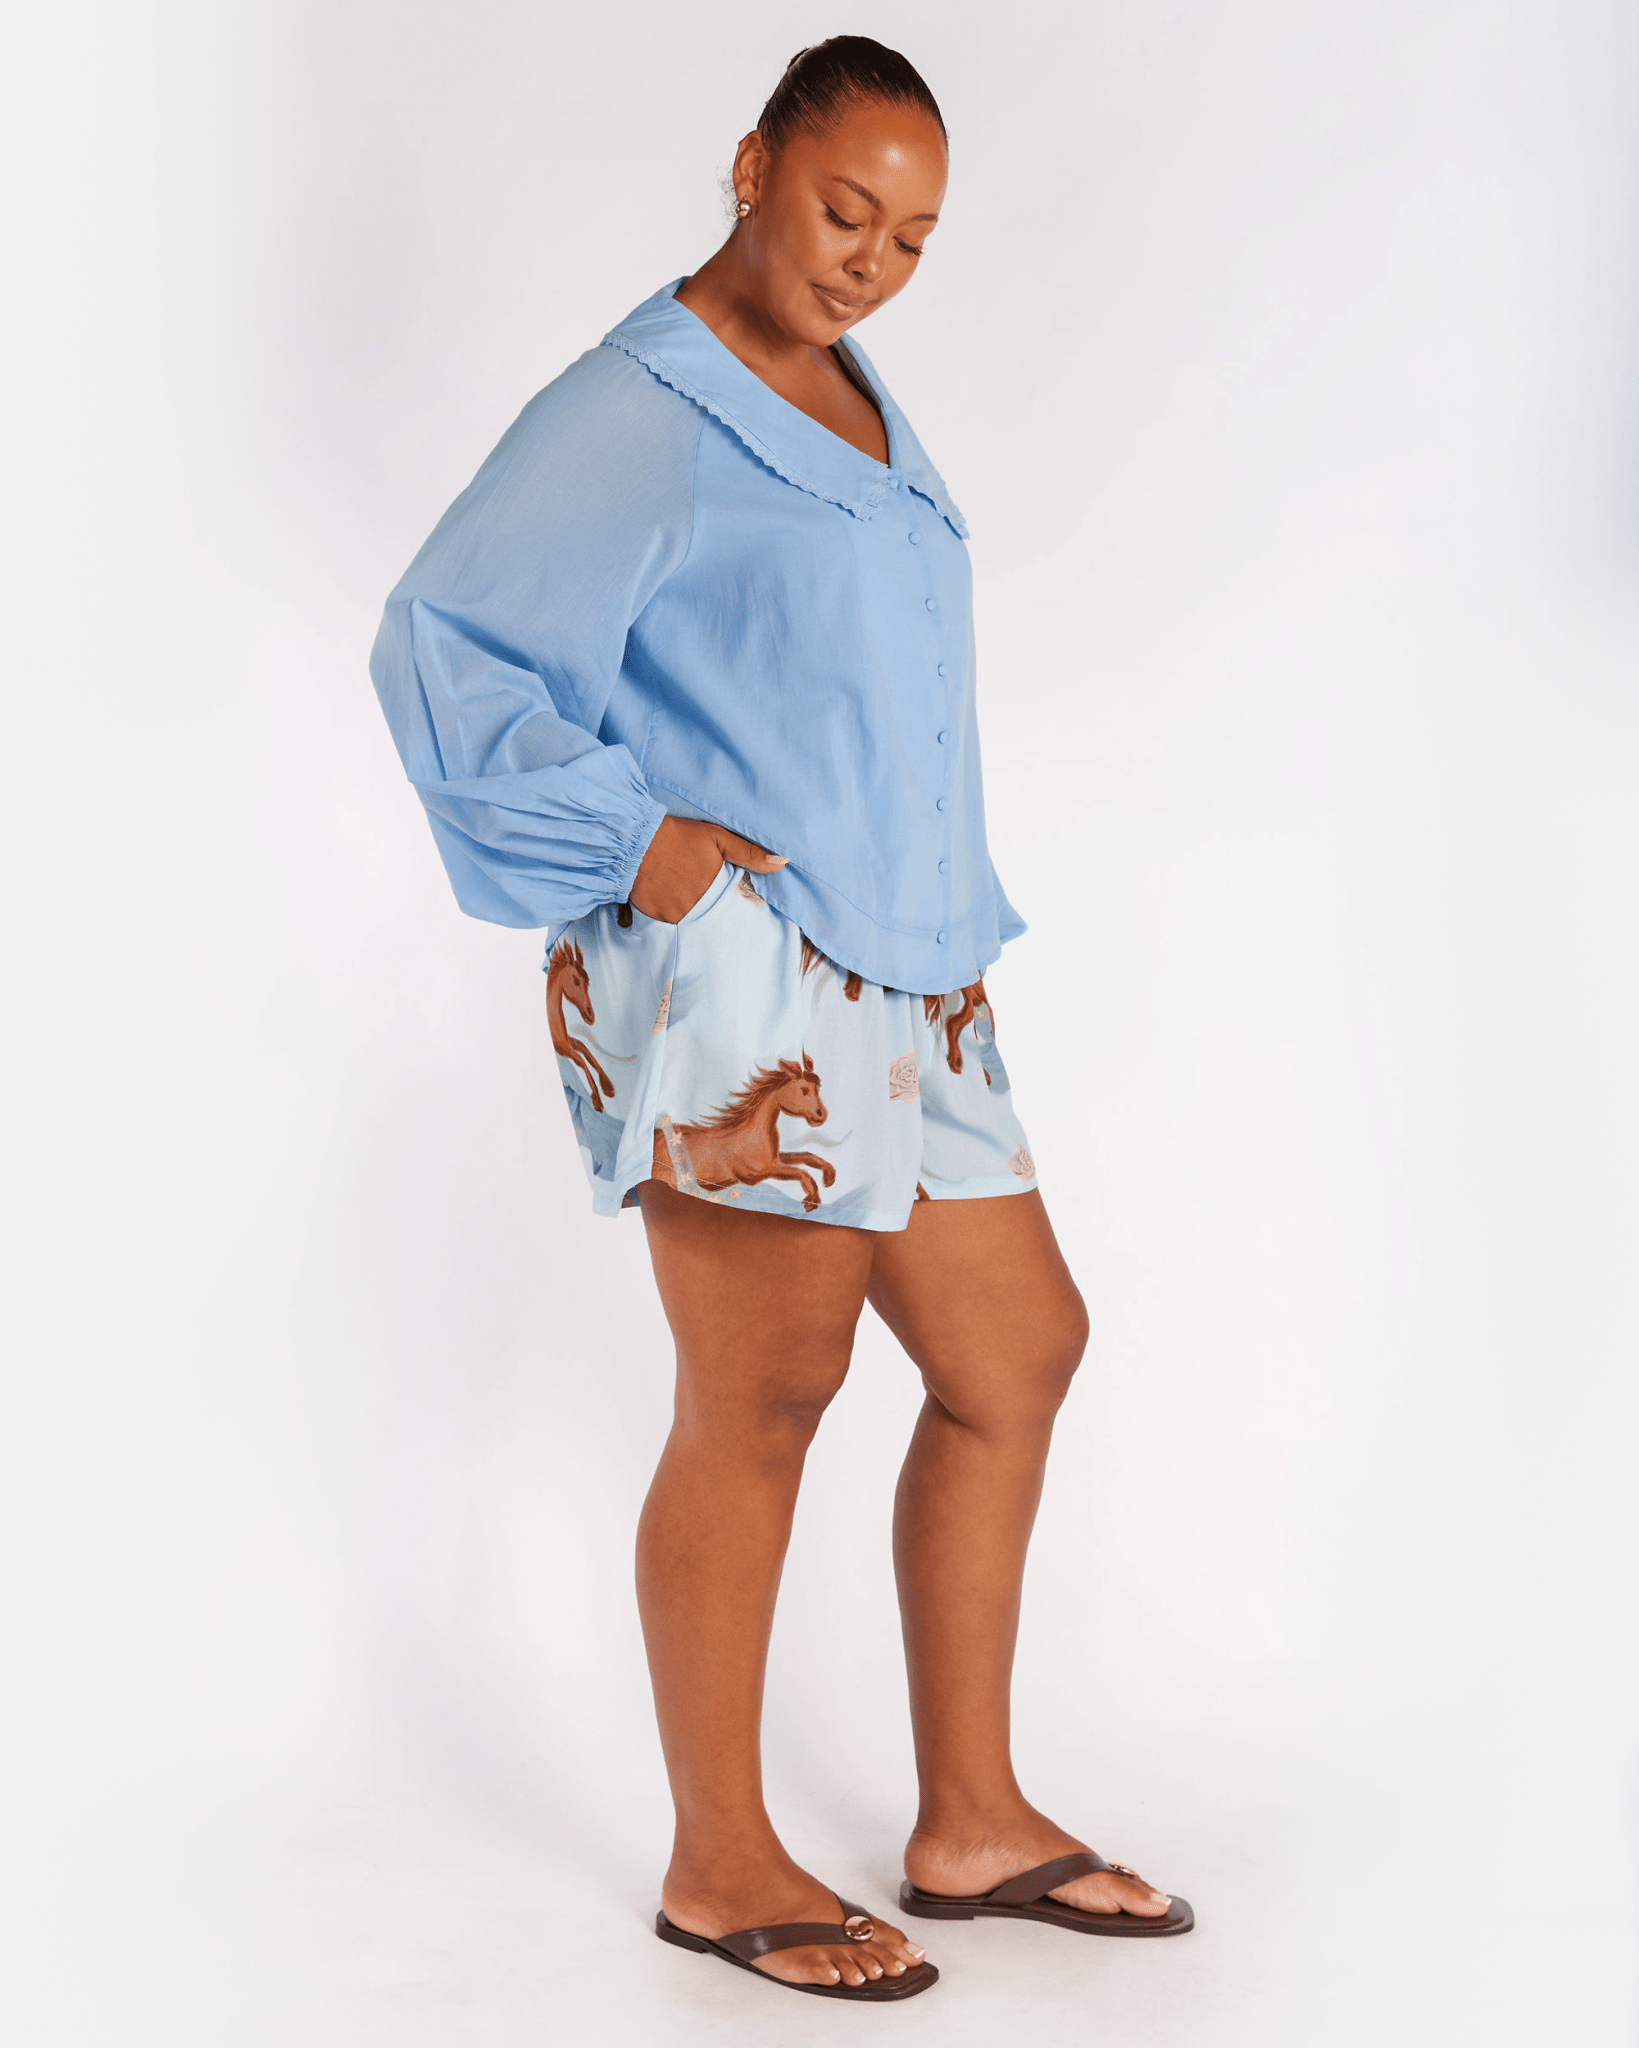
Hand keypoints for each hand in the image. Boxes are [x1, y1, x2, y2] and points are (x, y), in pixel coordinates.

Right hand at [628, 816, 785, 923]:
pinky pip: (669, 924)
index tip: (732, 905)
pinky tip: (671, 900)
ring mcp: (675, 915)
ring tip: (688, 899)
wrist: (637, 839)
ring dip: (693, 915)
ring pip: (692, 922)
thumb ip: (749, 853)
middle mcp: (697, 907)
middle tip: (706, 900)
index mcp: (716, 890)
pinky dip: (672, 915)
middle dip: (713, 913)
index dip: (734, 909)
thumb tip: (783, 863)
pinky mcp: (655, 917)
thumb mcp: (718, 838)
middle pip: (712, 919)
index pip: (734, 910)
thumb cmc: (680, 836)